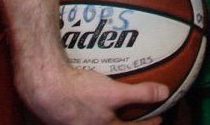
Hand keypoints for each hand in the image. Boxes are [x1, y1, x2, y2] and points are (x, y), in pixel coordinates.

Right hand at [18, 60, 168, 124]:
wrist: (45, 89)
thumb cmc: (79, 94)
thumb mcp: (113, 94)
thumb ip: (140, 94)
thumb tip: (164, 93)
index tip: (158, 119)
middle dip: (127, 122)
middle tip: (140, 116)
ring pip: (98, 122)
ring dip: (109, 116)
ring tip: (115, 106)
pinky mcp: (62, 115)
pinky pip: (83, 114)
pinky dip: (92, 108)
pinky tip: (90, 96)